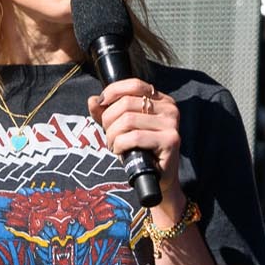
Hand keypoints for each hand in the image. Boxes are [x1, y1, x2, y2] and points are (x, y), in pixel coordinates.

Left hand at [90, 78, 189, 215]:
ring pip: (127, 120)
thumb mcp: (121, 128)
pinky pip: (134, 137)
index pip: (134, 84)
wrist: (157, 179)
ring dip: (113, 136)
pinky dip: (120, 145)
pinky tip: (121, 153)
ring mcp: (172, 125)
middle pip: (126, 103)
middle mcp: (170, 109)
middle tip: (108, 137)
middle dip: (109, 120)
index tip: (101, 104)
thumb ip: (106, 113)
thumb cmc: (140, 151)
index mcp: (161, 100)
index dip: (113, 91)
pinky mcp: (171, 141)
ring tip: (114, 146)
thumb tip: (92, 100)